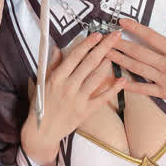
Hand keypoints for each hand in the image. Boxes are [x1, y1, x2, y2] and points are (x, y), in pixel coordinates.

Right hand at [21, 30, 125, 165]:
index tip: (98, 34)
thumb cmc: (42, 105)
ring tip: (118, 51)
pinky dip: (113, 89)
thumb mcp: (43, 82)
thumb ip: (52, 65)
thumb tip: (59, 48)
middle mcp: (68, 86)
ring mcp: (78, 99)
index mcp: (56, 77)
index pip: (75, 56)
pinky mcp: (85, 111)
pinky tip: (123, 79)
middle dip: (104, 47)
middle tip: (115, 36)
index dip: (88, 44)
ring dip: (108, 63)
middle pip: (89, 63)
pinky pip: (102, 98)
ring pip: (96, 77)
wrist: (42, 132)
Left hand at [106, 15, 165, 124]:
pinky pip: (144, 90)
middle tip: (105, 38)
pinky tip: (118, 80)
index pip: (151, 37)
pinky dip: (130, 85)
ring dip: (120, 61)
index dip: (135, 28)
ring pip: (137, 69)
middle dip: (120, 44)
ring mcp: (165, 81)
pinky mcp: (165, 94)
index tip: (121, 22)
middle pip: (139, 53)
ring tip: (105, 54)